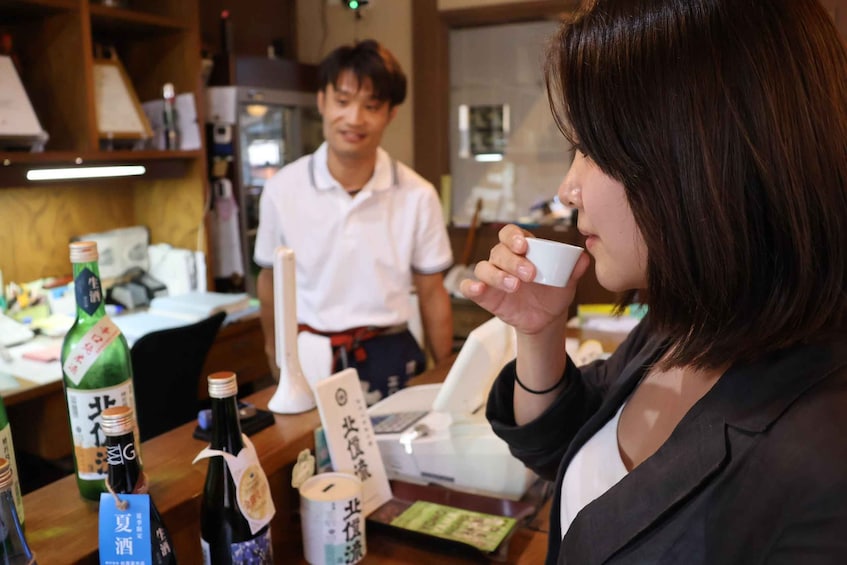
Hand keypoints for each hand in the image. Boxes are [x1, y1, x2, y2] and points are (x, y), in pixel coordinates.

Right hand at [459, 224, 589, 334]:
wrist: (546, 319)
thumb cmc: (554, 292)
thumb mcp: (567, 281)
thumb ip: (574, 269)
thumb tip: (583, 258)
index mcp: (521, 249)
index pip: (510, 233)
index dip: (513, 237)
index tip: (525, 247)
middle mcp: (503, 259)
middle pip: (498, 251)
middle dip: (513, 261)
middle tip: (530, 275)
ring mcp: (492, 277)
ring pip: (483, 268)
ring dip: (497, 275)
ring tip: (515, 286)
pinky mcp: (484, 294)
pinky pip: (468, 287)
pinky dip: (470, 286)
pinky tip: (478, 289)